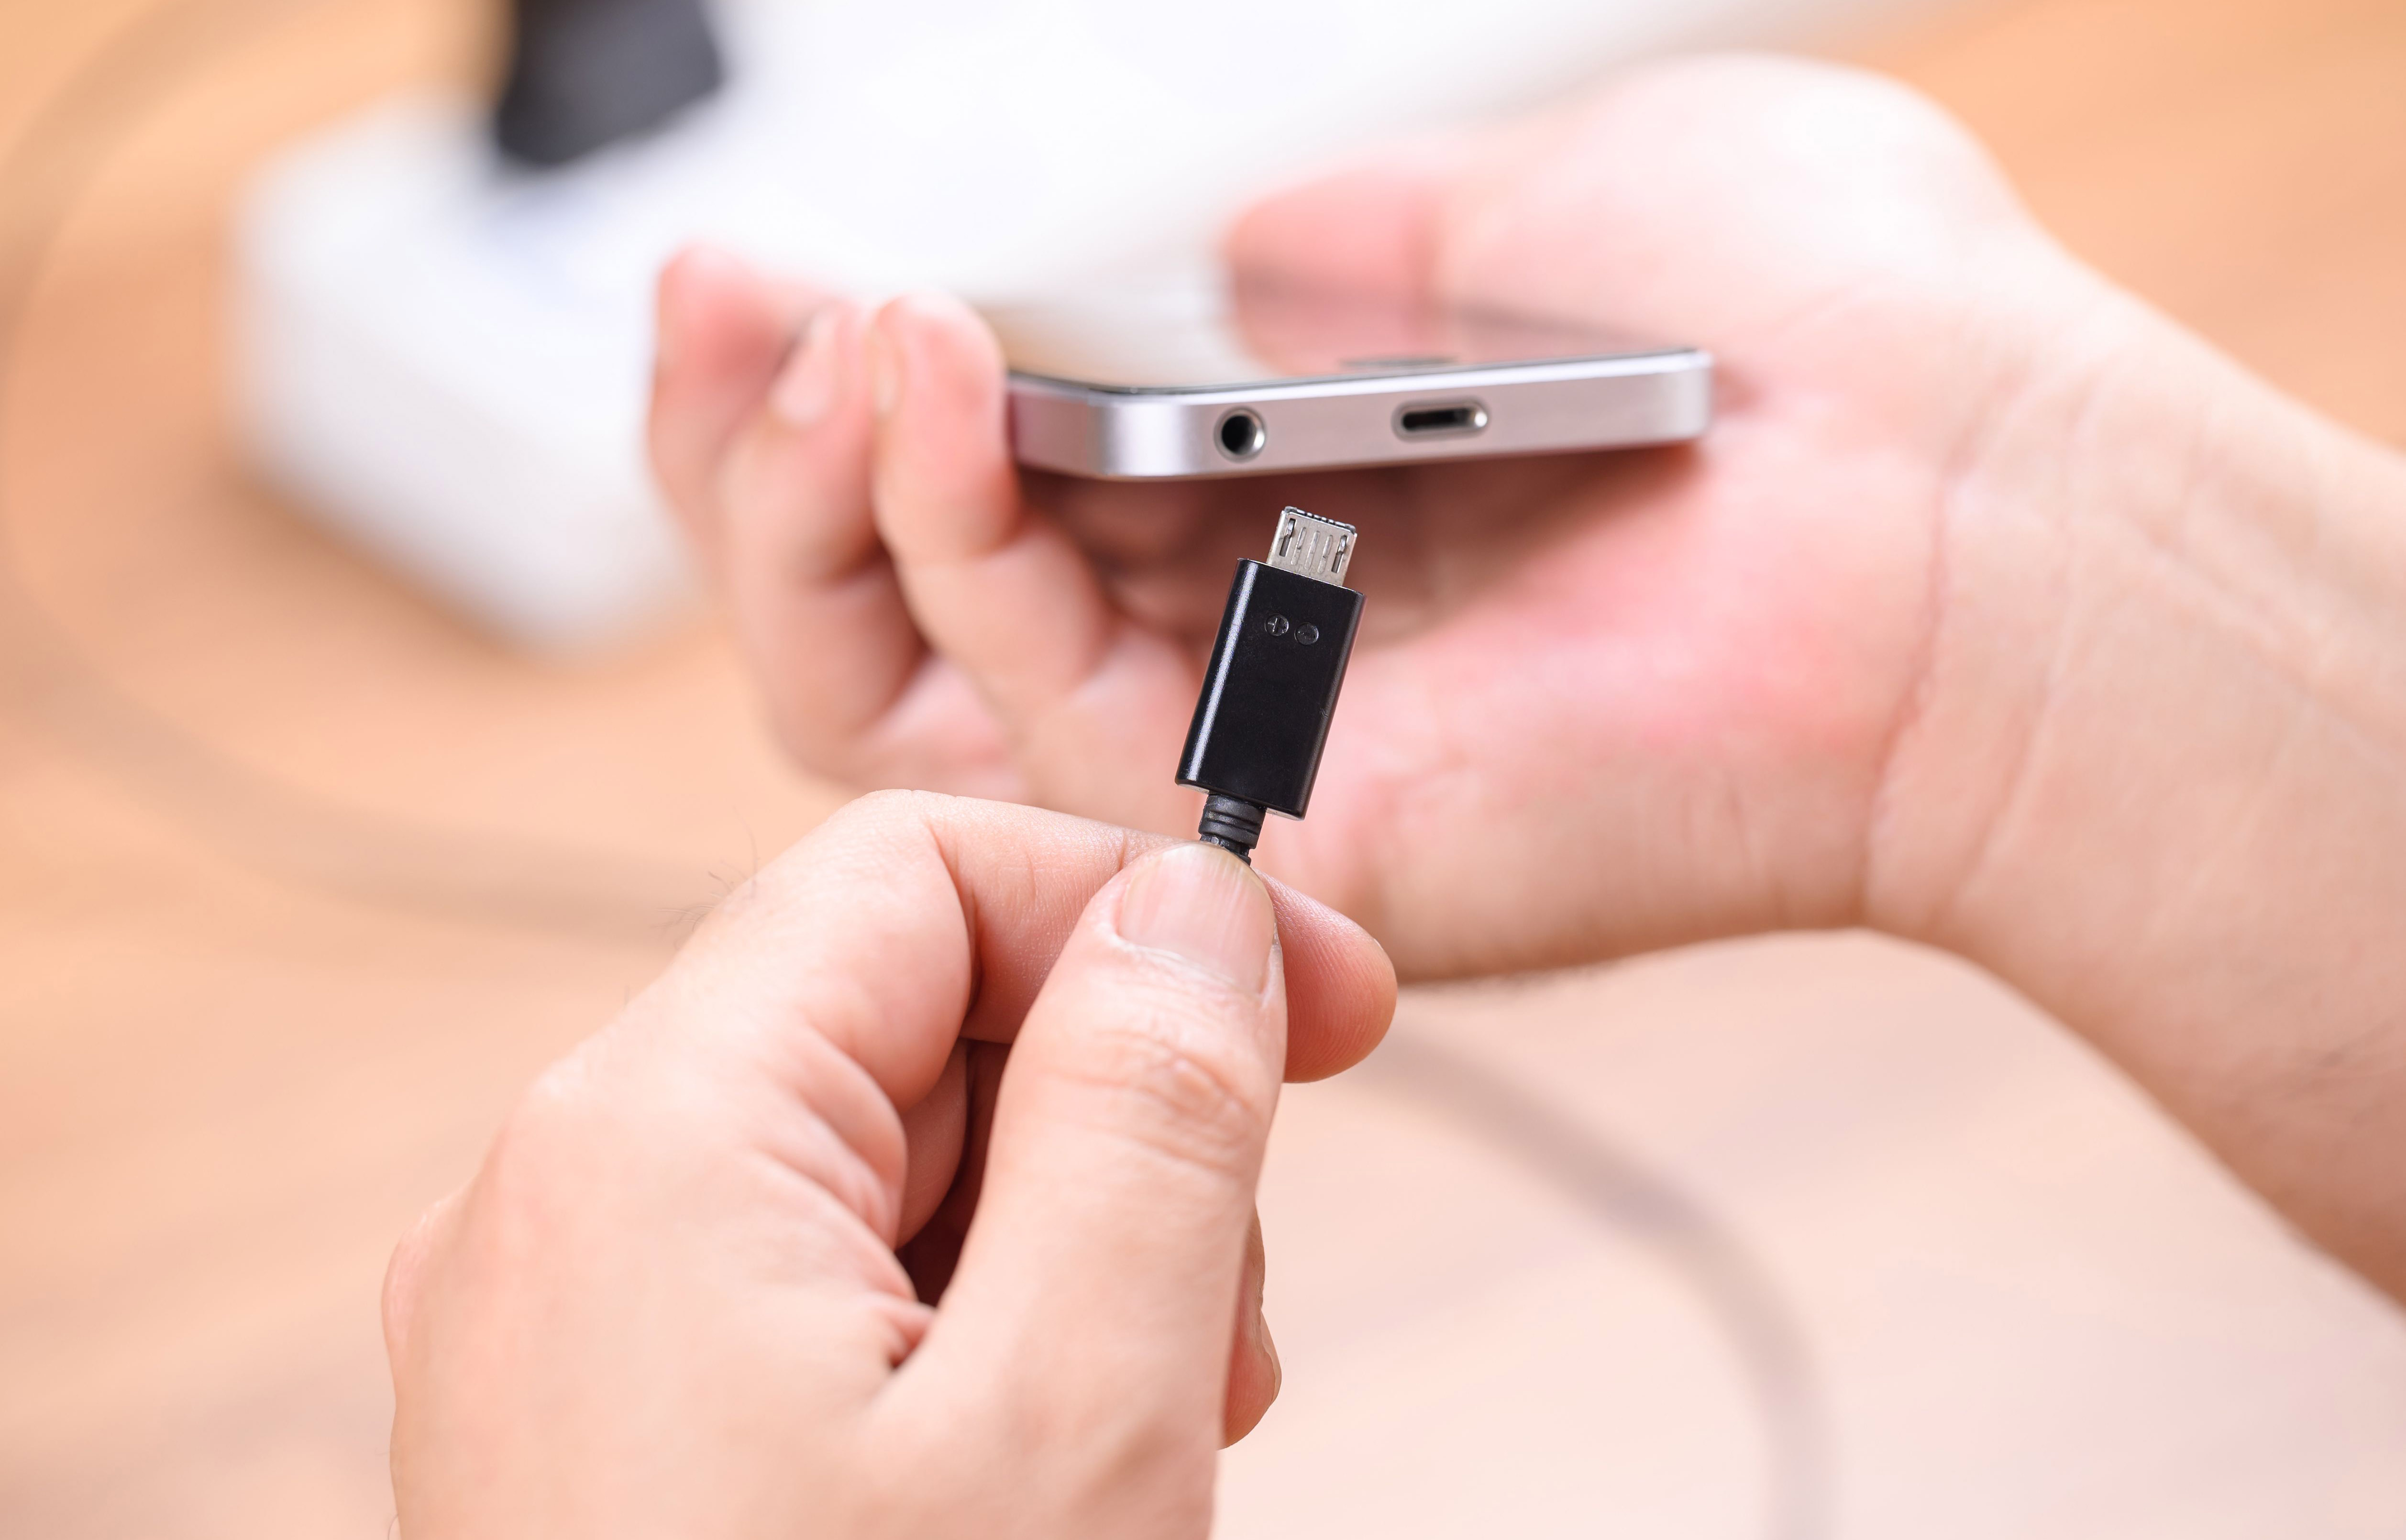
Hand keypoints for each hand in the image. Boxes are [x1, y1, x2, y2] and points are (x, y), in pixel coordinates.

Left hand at [383, 793, 1395, 1536]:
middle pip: (910, 1014)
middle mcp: (569, 1203)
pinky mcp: (612, 1423)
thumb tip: (1192, 909)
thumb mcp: (1075, 1420)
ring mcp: (574, 1322)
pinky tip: (1032, 1473)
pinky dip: (971, 1340)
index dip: (1140, 911)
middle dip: (1110, 1121)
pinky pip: (826, 1287)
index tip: (1322, 1004)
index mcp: (644, 1142)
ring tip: (1126, 1435)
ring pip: (887, 1159)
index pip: (922, 875)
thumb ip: (1144, 1119)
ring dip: (1060, 1248)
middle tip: (1215, 1313)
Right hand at [646, 54, 2076, 976]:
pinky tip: (930, 380)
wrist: (1972, 499)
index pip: (1002, 511)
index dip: (859, 407)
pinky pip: (1027, 725)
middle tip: (716, 317)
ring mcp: (1248, 762)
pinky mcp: (1275, 834)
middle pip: (897, 634)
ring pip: (900, 711)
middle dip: (761, 473)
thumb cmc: (1829, 343)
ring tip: (809, 337)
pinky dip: (942, 542)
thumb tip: (1253, 256)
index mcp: (1295, 518)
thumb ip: (1378, 232)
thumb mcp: (1561, 193)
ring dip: (807, 509)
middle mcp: (1245, 655)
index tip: (790, 281)